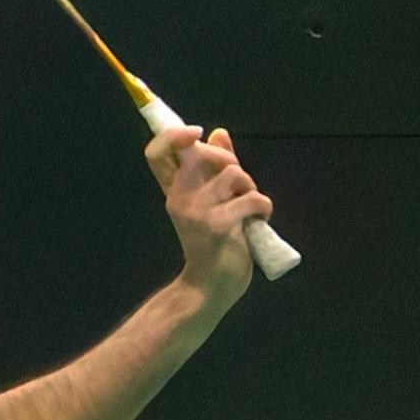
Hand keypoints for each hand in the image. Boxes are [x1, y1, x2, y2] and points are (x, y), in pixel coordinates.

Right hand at [147, 121, 270, 300]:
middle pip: (200, 152)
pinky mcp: (218, 226)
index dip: (173, 134)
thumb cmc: (213, 245)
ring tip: (249, 207)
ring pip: (233, 173)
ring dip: (250, 187)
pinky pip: (252, 199)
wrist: (210, 287)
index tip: (197, 132)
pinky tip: (259, 221)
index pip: (156, 152)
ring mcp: (196, 212)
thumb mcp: (211, 203)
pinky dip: (263, 207)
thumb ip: (215, 169)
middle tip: (240, 183)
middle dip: (229, 159)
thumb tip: (219, 133)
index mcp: (174, 192)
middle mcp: (179, 198)